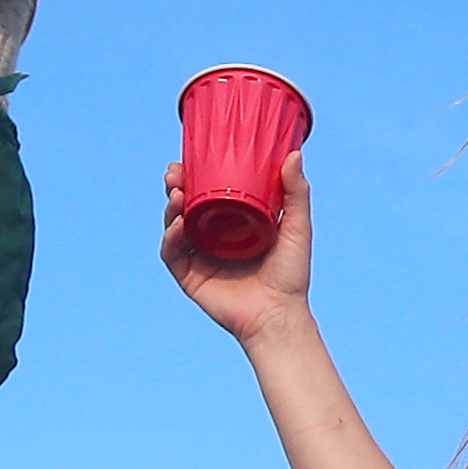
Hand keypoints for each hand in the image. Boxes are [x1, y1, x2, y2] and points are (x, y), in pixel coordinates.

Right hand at [162, 151, 315, 338]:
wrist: (279, 314)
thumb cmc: (291, 274)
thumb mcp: (297, 227)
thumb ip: (296, 193)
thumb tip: (293, 154)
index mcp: (232, 222)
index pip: (208, 192)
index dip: (196, 173)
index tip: (192, 156)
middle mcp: (211, 237)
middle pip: (185, 205)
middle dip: (176, 186)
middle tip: (175, 172)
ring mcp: (198, 256)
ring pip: (174, 225)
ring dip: (170, 207)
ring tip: (177, 192)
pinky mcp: (189, 276)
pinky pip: (173, 253)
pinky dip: (172, 237)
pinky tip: (179, 224)